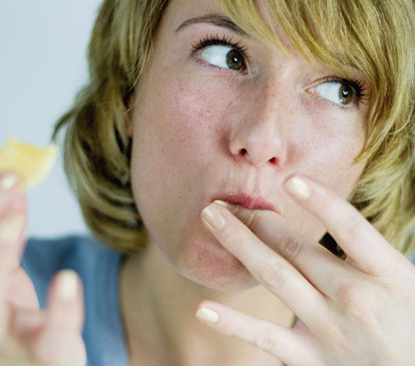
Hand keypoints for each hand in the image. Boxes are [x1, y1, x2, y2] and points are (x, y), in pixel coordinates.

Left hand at [197, 175, 414, 365]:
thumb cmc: (412, 327)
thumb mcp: (408, 286)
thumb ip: (371, 255)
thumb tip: (336, 218)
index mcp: (390, 276)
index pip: (351, 228)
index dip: (320, 201)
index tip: (289, 179)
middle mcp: (356, 298)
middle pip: (297, 247)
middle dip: (257, 218)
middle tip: (226, 201)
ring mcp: (330, 329)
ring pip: (275, 276)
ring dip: (239, 243)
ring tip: (212, 218)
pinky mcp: (310, 358)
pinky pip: (265, 336)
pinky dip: (233, 322)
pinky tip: (203, 308)